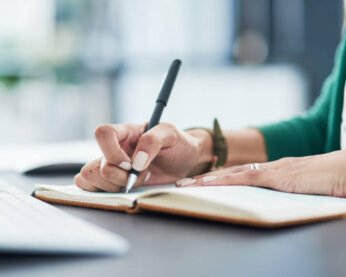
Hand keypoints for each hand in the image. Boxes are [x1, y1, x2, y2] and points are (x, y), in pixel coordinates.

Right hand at [75, 123, 213, 191]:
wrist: (185, 162)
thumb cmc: (177, 144)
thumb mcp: (171, 135)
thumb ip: (153, 140)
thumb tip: (136, 161)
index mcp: (125, 132)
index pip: (102, 133)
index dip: (113, 153)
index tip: (132, 164)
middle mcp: (113, 149)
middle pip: (96, 166)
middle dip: (120, 178)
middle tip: (142, 175)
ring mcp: (110, 166)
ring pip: (90, 178)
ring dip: (115, 186)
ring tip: (137, 182)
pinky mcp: (110, 181)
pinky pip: (90, 188)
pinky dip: (106, 193)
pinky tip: (126, 189)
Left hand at [176, 150, 345, 196]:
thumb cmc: (331, 183)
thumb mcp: (303, 191)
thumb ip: (286, 194)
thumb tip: (275, 204)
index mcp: (275, 173)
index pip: (240, 175)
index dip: (220, 179)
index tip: (202, 184)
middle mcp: (269, 169)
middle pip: (230, 173)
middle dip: (205, 178)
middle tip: (183, 184)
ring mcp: (272, 170)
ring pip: (231, 174)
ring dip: (207, 179)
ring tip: (186, 185)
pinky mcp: (277, 175)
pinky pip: (243, 177)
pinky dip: (223, 180)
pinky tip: (207, 183)